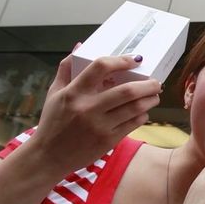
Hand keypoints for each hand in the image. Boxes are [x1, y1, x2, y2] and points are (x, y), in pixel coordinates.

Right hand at [32, 53, 161, 174]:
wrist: (48, 157)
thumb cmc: (52, 122)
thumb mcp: (54, 93)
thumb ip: (67, 68)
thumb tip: (80, 46)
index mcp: (73, 93)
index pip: (101, 67)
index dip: (121, 60)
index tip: (135, 59)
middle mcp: (87, 108)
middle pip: (127, 90)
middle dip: (148, 84)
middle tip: (156, 81)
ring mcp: (99, 126)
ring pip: (135, 108)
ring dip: (150, 99)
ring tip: (154, 95)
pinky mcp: (107, 141)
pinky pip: (133, 124)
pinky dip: (142, 115)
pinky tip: (143, 111)